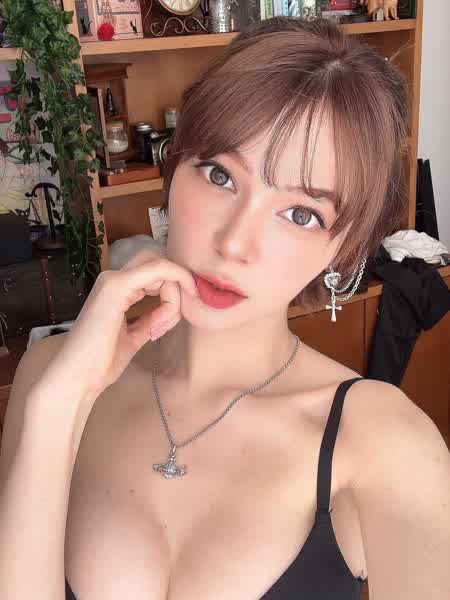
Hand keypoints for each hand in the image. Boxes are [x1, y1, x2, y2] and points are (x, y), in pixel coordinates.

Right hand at [40, 249, 198, 399]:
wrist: (77, 378)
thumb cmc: (100, 362)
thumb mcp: (135, 336)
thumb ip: (151, 318)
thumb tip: (170, 310)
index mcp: (117, 289)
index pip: (156, 272)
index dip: (175, 288)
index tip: (177, 318)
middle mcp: (114, 279)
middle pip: (161, 264)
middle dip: (177, 287)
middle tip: (172, 320)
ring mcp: (113, 280)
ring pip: (162, 267)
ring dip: (173, 297)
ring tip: (157, 330)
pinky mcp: (116, 287)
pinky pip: (158, 270)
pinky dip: (171, 293)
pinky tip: (160, 322)